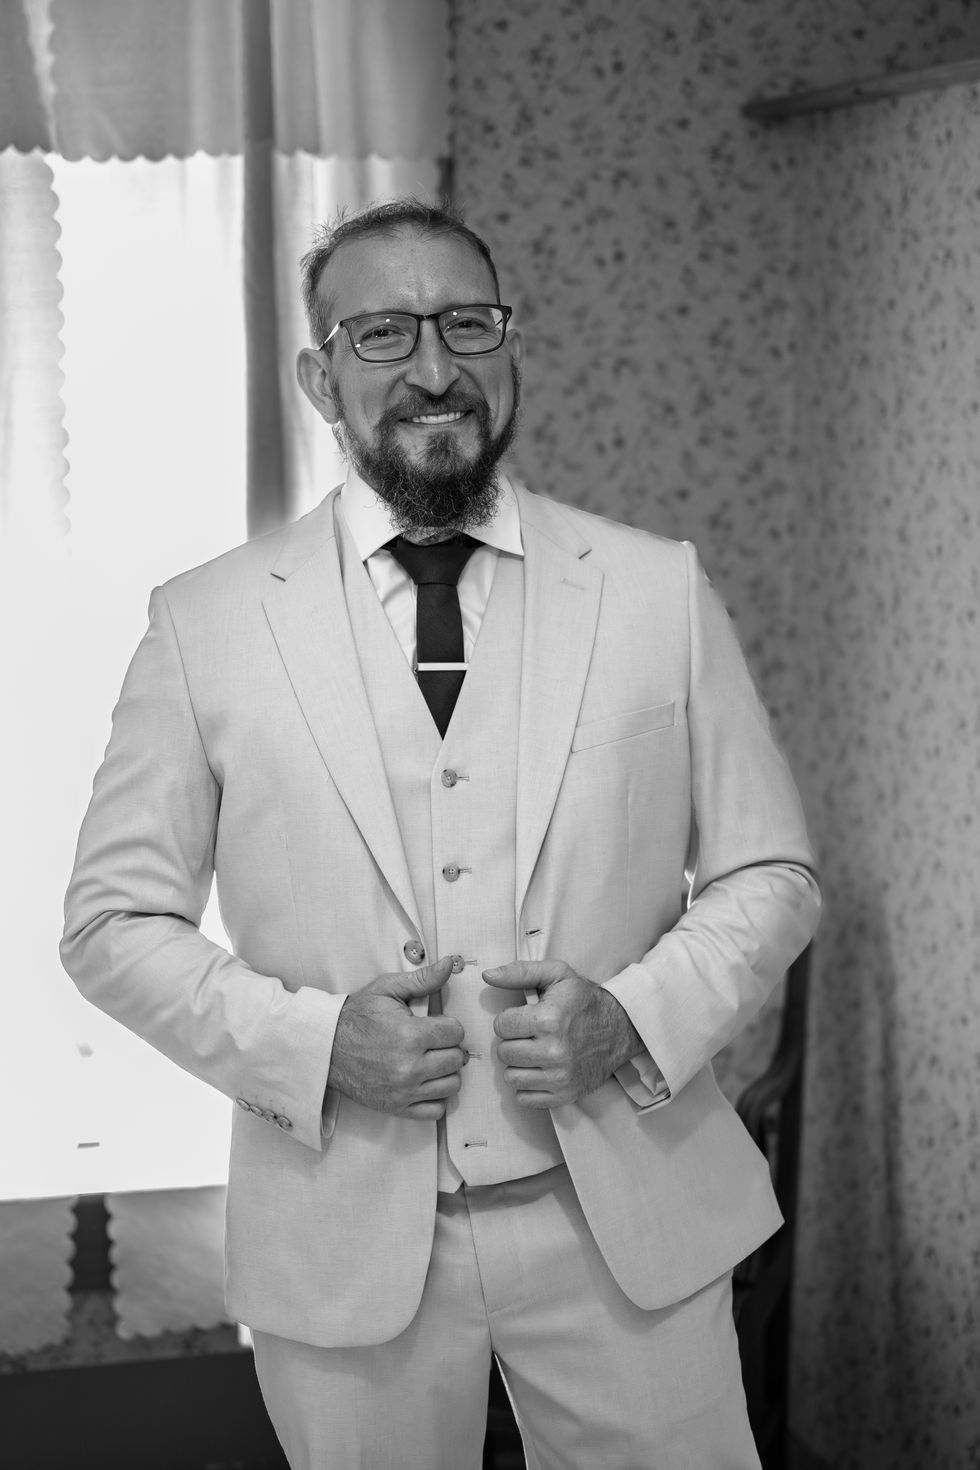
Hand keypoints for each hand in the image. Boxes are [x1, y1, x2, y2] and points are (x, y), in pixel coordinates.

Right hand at [328, 956, 466, 1119]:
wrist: (326, 1048)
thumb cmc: (357, 1017)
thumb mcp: (387, 989)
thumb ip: (422, 979)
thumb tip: (449, 964)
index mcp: (410, 1035)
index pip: (457, 1032)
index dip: (449, 1025)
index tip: (436, 1025)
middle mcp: (410, 1066)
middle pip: (457, 1059)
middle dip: (448, 1047)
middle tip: (433, 1042)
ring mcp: (404, 1090)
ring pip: (451, 1085)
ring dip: (445, 1072)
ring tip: (430, 1061)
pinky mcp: (397, 1107)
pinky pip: (435, 1110)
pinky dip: (435, 1097)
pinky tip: (424, 1082)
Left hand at [483, 960, 642, 1108]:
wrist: (620, 1029)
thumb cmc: (584, 1001)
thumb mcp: (557, 974)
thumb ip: (520, 972)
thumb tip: (488, 976)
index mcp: (549, 1020)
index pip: (501, 1026)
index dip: (509, 1019)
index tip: (524, 1017)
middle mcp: (554, 1051)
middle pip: (504, 1053)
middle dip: (512, 1042)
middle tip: (529, 1035)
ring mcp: (560, 1077)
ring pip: (511, 1077)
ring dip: (518, 1065)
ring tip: (533, 1052)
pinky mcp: (564, 1095)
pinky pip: (525, 1098)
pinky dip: (528, 1086)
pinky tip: (539, 1070)